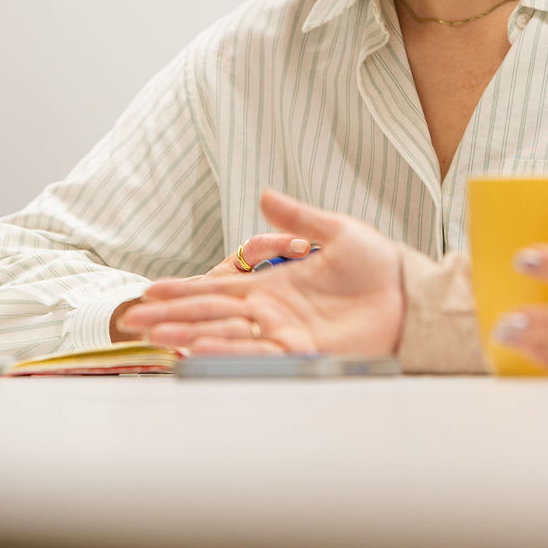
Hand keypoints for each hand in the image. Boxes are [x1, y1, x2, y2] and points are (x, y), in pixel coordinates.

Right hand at [122, 189, 402, 354]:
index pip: (218, 288)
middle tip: (135, 320)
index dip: (183, 290)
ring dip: (191, 334)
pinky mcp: (304, 353)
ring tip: (158, 335)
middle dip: (172, 316)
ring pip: (227, 334)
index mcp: (274, 285)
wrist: (413, 295)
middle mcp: (272, 312)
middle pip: (212, 314)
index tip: (150, 291)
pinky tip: (201, 347)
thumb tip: (265, 194)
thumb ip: (299, 218)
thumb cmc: (381, 265)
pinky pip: (259, 353)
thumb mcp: (337, 231)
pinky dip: (228, 351)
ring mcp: (285, 334)